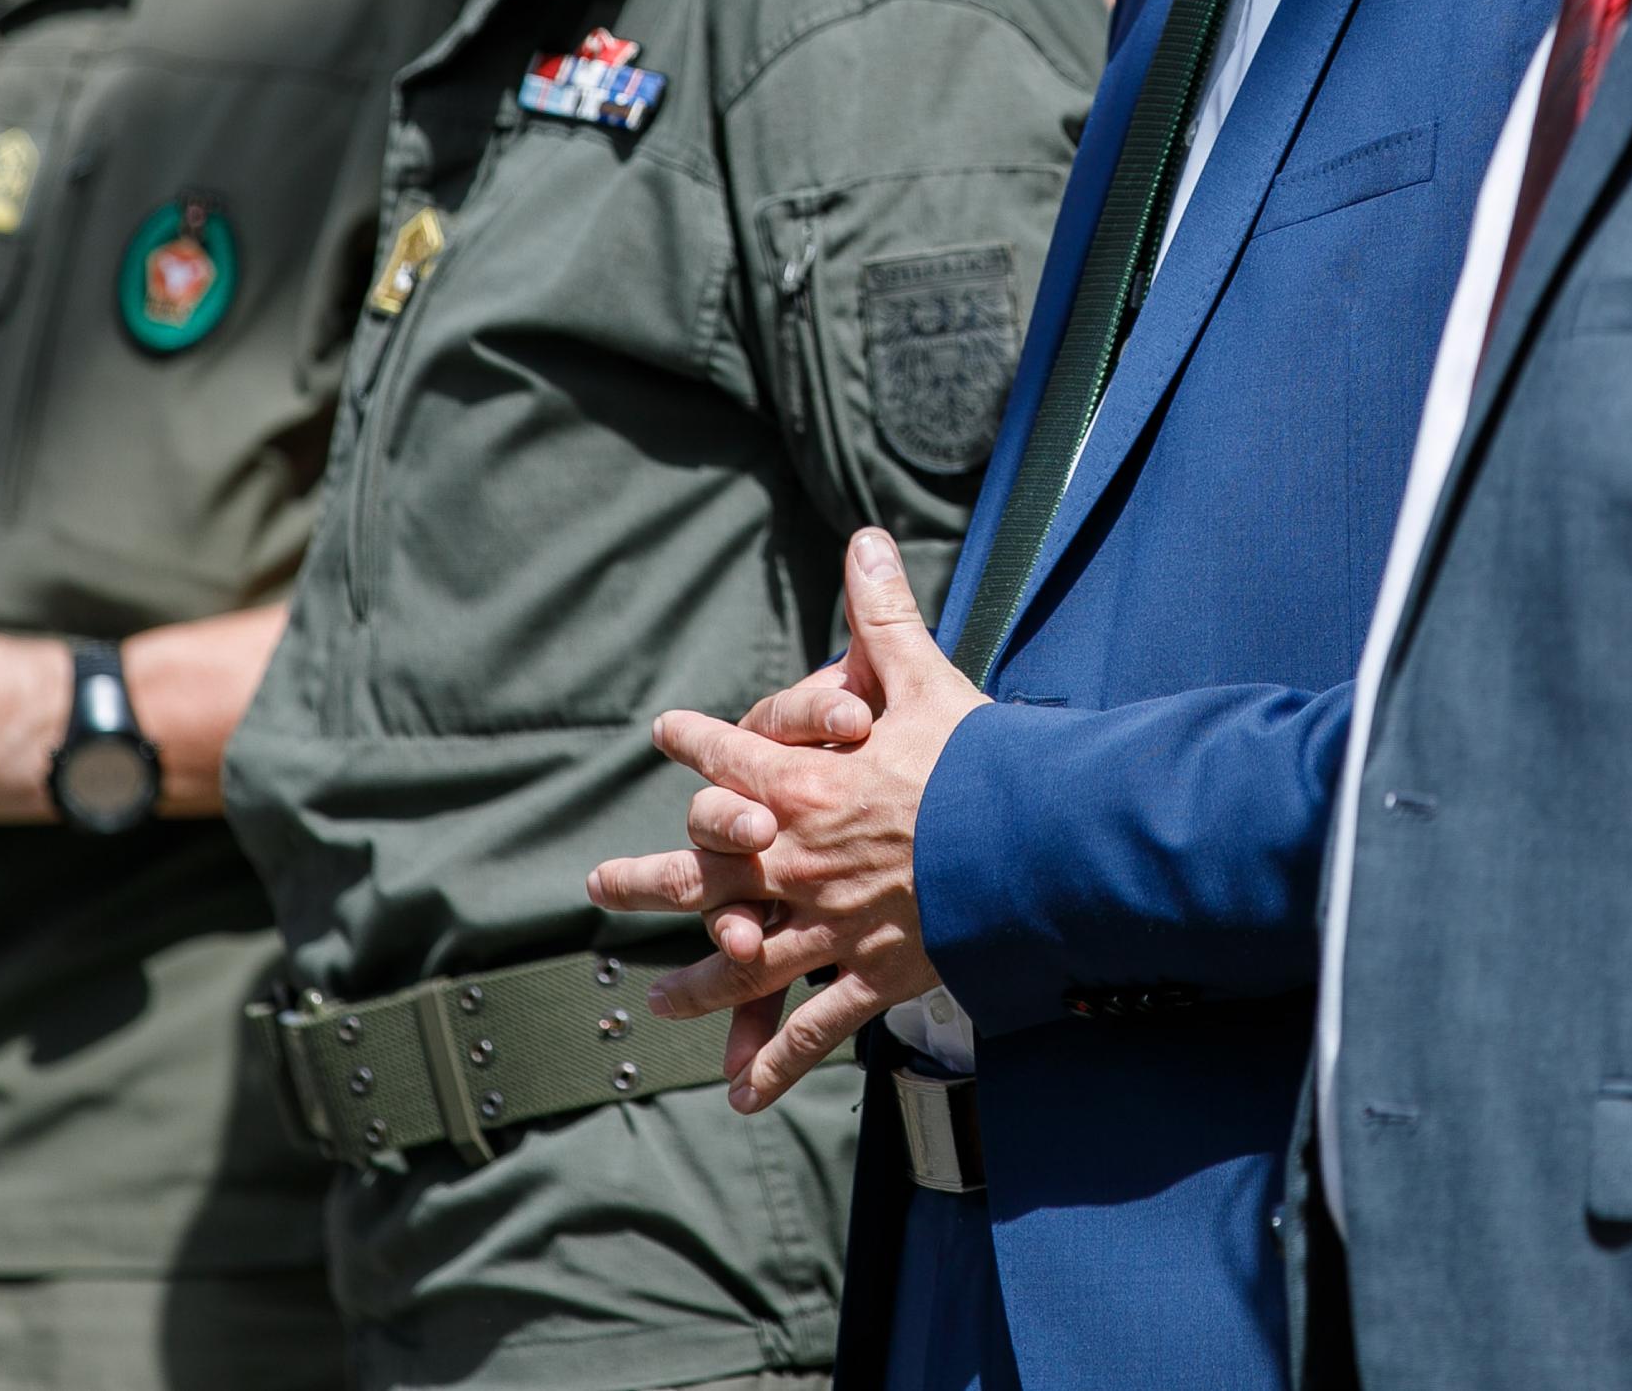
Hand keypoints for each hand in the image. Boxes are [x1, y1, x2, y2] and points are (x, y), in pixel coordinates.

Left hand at [584, 529, 985, 1109]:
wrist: (1032, 844)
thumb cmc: (980, 760)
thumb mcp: (926, 679)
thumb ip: (886, 617)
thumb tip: (866, 539)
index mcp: (805, 786)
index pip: (733, 756)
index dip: (699, 742)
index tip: (669, 732)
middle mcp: (798, 861)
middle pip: (705, 874)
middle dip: (650, 880)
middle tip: (599, 887)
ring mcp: (829, 926)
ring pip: (744, 961)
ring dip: (697, 982)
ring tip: (655, 1000)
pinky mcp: (871, 978)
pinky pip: (811, 1027)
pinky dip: (774, 1062)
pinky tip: (742, 1093)